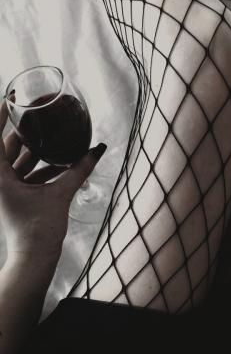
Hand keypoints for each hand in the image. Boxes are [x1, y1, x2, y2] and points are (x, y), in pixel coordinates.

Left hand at [0, 100, 106, 264]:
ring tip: (52, 134)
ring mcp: (6, 187)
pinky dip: (40, 165)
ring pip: (18, 159)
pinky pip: (26, 172)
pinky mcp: (16, 194)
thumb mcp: (60, 195)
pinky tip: (59, 160)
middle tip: (38, 114)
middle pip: (7, 145)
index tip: (11, 97)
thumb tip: (97, 150)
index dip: (0, 113)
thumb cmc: (39, 230)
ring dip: (35, 148)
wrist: (35, 256)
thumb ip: (79, 170)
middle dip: (23, 130)